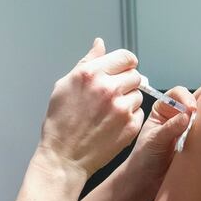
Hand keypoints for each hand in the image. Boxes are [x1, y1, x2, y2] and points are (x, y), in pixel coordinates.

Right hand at [39, 38, 143, 175]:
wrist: (64, 156)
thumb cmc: (61, 121)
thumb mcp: (65, 84)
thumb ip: (87, 62)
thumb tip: (100, 44)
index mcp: (91, 74)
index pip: (126, 57)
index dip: (125, 63)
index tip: (122, 70)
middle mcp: (109, 88)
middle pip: (135, 74)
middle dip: (126, 81)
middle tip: (113, 94)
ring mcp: (121, 108)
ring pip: (139, 94)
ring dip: (129, 99)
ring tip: (110, 111)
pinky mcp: (130, 126)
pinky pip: (139, 113)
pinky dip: (130, 116)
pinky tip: (113, 123)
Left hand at [125, 83, 200, 187]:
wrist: (146, 182)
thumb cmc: (143, 158)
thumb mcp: (154, 141)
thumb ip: (169, 128)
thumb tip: (185, 116)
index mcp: (163, 109)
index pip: (177, 94)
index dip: (186, 98)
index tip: (191, 110)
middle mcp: (178, 116)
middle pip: (195, 101)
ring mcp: (190, 129)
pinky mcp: (198, 143)